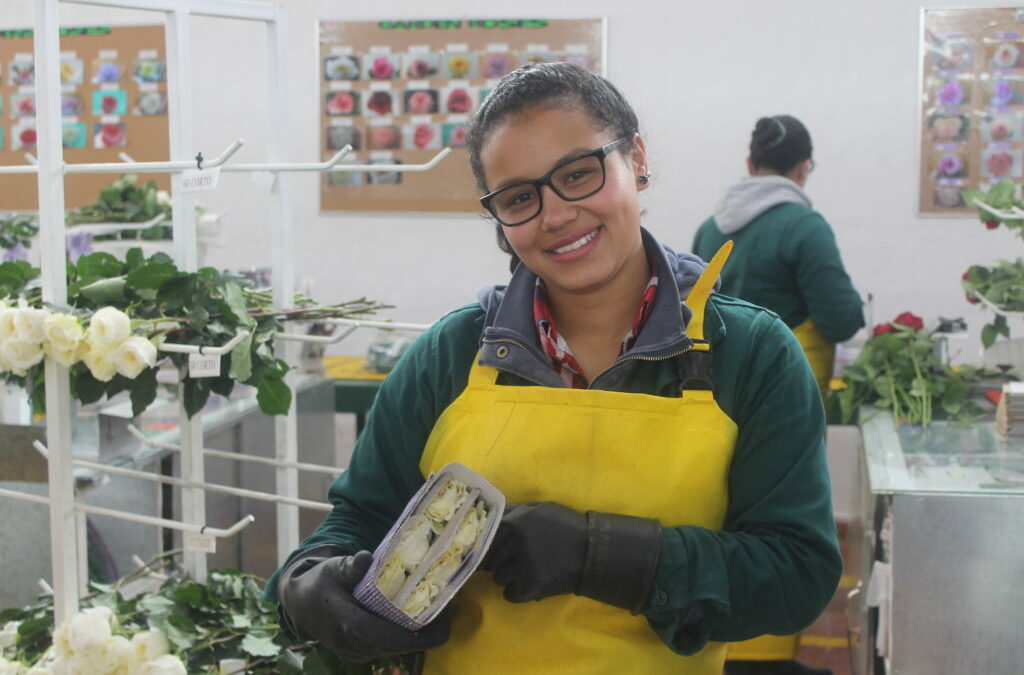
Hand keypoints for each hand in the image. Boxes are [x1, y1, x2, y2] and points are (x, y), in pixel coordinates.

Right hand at [278, 548, 450, 661]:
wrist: (301, 603)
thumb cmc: (321, 580)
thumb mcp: (334, 567)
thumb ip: (350, 566)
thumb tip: (366, 557)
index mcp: (339, 615)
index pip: (369, 629)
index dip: (398, 633)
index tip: (425, 629)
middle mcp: (344, 639)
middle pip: (386, 645)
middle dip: (418, 639)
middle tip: (446, 625)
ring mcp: (350, 649)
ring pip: (387, 651)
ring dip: (414, 642)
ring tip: (439, 625)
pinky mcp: (356, 653)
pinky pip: (383, 651)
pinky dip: (402, 642)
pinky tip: (420, 630)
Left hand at [481, 502, 587, 602]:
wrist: (592, 551)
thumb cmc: (564, 525)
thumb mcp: (539, 508)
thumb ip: (513, 511)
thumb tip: (488, 516)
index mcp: (513, 523)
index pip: (484, 538)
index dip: (486, 544)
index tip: (491, 549)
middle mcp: (514, 545)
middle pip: (489, 559)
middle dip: (498, 560)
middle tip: (513, 559)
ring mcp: (521, 568)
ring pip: (498, 578)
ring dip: (507, 576)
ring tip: (524, 570)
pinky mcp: (530, 588)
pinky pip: (509, 594)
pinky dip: (516, 591)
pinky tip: (529, 582)